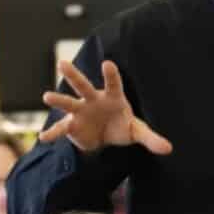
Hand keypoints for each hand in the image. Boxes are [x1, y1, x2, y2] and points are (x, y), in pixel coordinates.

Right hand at [41, 59, 172, 156]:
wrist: (104, 137)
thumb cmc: (122, 126)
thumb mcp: (136, 132)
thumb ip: (151, 138)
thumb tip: (169, 149)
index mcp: (112, 97)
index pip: (113, 84)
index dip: (111, 74)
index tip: (107, 64)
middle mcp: (93, 100)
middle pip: (83, 86)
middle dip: (73, 75)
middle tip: (62, 63)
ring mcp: (80, 111)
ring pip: (68, 103)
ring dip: (58, 100)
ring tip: (47, 96)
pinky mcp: (72, 126)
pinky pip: (61, 129)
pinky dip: (53, 134)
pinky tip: (44, 138)